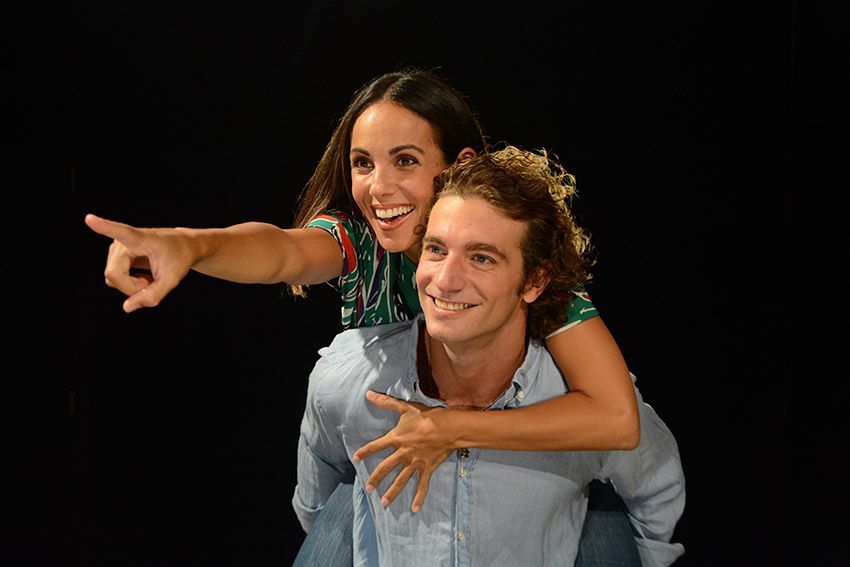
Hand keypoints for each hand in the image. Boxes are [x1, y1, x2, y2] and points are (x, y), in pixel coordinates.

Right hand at [85, 214, 195, 312]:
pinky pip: (114, 278)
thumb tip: (126, 307)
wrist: (183, 247)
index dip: (104, 227)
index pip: (121, 232)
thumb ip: (152, 296)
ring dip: (130, 286)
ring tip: (149, 279)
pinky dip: (128, 284)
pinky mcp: (114, 255)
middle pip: (113, 274)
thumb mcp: (172, 280)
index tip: (89, 219)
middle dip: (131, 287)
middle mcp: (123, 241)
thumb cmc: (179, 259)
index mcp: (140, 239)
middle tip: (151, 284)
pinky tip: (143, 278)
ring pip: (112, 278)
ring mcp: (116, 248)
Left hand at [353, 390, 453, 512]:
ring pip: (401, 480)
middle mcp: (403, 454)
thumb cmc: (426, 416)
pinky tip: (415, 509)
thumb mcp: (405, 407)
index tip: (355, 458)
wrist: (446, 428)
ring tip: (383, 503)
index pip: (376, 446)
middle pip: (386, 468)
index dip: (365, 451)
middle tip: (368, 488)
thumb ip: (386, 402)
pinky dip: (419, 497)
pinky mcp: (427, 468)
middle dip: (376, 478)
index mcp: (396, 439)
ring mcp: (415, 463)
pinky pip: (422, 485)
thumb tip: (368, 394)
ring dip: (392, 492)